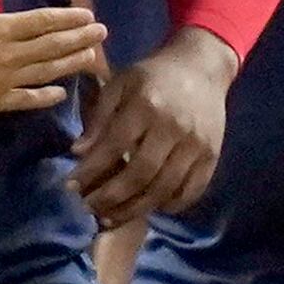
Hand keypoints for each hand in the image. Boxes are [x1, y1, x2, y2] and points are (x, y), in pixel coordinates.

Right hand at [0, 0, 107, 117]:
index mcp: (1, 28)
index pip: (43, 21)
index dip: (68, 18)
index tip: (88, 15)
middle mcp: (9, 56)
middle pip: (52, 47)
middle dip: (79, 39)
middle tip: (102, 34)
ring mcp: (4, 82)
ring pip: (46, 73)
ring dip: (71, 65)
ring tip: (92, 59)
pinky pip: (25, 100)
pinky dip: (44, 97)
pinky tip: (60, 94)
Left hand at [70, 26, 233, 223]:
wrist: (201, 66)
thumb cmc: (153, 76)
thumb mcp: (120, 84)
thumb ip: (99, 117)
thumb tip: (78, 153)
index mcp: (146, 105)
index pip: (114, 146)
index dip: (90, 170)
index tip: (71, 186)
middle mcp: (174, 127)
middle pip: (140, 175)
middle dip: (111, 197)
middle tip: (89, 208)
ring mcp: (196, 145)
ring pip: (164, 189)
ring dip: (135, 209)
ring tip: (111, 217)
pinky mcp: (212, 156)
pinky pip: (190, 191)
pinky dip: (169, 205)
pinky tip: (149, 207)